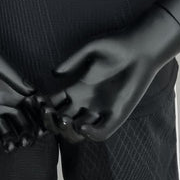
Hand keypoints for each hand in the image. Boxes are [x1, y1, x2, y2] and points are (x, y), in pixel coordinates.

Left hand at [0, 34, 48, 157]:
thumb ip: (14, 77)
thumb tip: (34, 91)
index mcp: (14, 88)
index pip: (32, 106)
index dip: (39, 117)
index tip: (44, 127)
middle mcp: (4, 100)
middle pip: (21, 122)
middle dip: (27, 133)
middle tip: (28, 140)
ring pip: (4, 131)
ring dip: (9, 140)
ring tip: (12, 146)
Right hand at [38, 7, 179, 143]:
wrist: (140, 49)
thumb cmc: (114, 45)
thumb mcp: (90, 49)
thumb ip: (72, 61)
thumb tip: (53, 74)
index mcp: (76, 86)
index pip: (53, 102)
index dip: (43, 105)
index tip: (39, 102)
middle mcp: (85, 101)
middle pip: (60, 121)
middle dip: (52, 121)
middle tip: (51, 114)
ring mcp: (100, 110)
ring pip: (77, 132)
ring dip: (68, 130)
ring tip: (68, 120)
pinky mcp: (116, 115)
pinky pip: (101, 133)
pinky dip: (90, 134)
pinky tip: (84, 124)